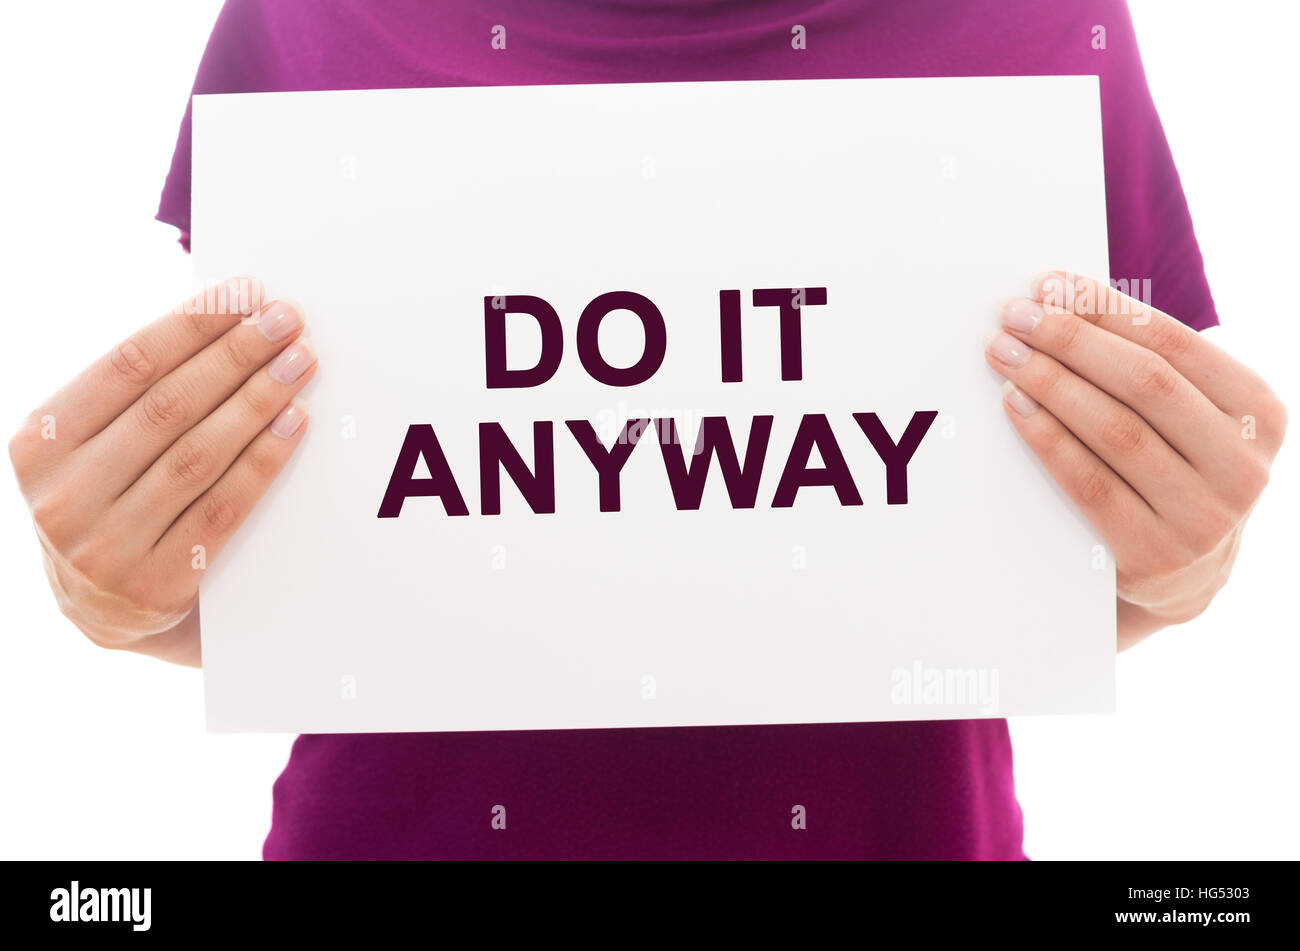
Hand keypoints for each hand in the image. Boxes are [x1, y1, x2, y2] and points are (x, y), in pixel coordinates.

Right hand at [8, 278, 315, 665]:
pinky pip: (222, 508)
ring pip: (198, 455)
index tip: (246, 293)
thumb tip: (223, 315)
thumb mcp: (94, 446)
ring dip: (258, 401)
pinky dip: (263, 460)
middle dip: (237, 355)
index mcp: (39, 443)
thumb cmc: (111, 500)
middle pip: (169, 406)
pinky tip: (294, 424)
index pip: (127, 365)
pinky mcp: (155, 586)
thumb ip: (137, 394)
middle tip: (287, 321)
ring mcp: (105, 546)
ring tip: (300, 364)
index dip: (192, 325)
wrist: (103, 612)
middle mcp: (62, 494)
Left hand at [984, 272, 1284, 649]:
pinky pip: (1088, 483)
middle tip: (1016, 316)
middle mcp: (1242, 466)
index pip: (1175, 344)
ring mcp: (1203, 517)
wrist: (1184, 574)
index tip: (1051, 284)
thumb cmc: (1174, 469)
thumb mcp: (1190, 418)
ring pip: (1115, 431)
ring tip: (1005, 355)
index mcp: (1258, 414)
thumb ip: (1150, 366)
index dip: (1107, 310)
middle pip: (1144, 383)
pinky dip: (1047, 438)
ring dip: (1050, 384)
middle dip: (1071, 340)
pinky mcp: (1154, 555)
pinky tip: (1015, 406)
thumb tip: (1063, 296)